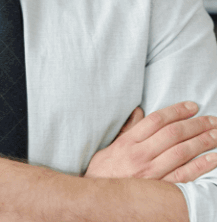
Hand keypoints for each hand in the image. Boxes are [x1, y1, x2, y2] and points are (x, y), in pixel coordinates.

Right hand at [86, 101, 216, 181]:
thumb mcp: (111, 147)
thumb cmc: (104, 171)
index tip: (192, 106)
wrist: (101, 200)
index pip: (156, 121)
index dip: (176, 111)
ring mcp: (151, 173)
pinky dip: (202, 165)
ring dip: (203, 141)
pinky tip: (214, 158)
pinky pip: (185, 175)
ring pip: (182, 152)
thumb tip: (140, 112)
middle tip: (212, 120)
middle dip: (196, 124)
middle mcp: (139, 155)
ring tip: (216, 134)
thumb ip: (128, 129)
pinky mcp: (160, 188)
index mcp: (127, 143)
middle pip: (173, 134)